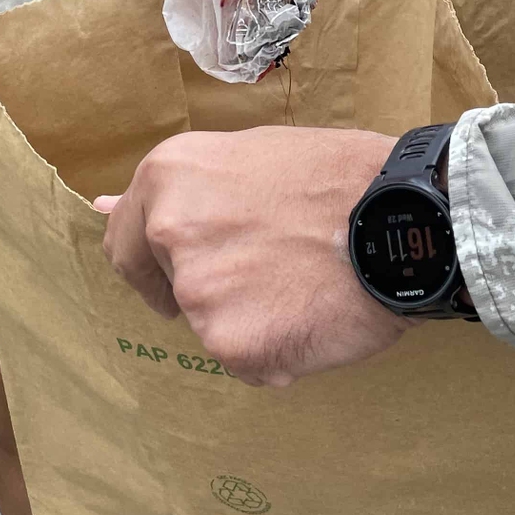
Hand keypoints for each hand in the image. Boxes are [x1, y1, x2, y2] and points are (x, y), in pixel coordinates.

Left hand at [94, 128, 407, 387]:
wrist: (410, 216)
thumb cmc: (342, 177)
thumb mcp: (251, 155)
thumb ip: (181, 190)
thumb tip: (104, 208)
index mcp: (167, 178)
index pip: (125, 245)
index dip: (158, 261)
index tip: (191, 266)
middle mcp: (171, 234)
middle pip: (170, 289)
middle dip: (210, 288)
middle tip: (271, 270)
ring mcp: (200, 295)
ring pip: (212, 326)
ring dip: (251, 319)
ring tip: (305, 285)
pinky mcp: (234, 347)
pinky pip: (247, 360)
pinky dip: (278, 349)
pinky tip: (315, 315)